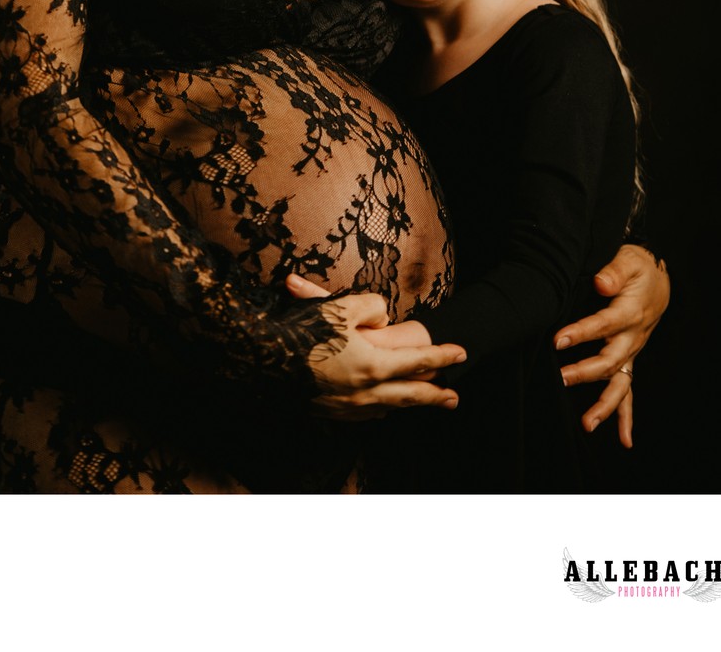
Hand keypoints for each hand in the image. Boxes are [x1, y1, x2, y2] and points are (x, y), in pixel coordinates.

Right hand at [286, 273, 464, 419]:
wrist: (259, 359)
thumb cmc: (301, 330)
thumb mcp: (341, 306)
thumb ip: (370, 307)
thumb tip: (380, 315)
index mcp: (371, 365)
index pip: (417, 361)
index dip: (442, 356)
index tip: (461, 353)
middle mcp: (363, 391)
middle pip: (410, 396)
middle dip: (435, 395)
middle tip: (454, 397)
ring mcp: (345, 407)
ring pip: (387, 408)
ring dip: (409, 404)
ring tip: (423, 401)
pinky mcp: (328, 412)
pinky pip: (364, 414)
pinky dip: (381, 408)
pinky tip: (381, 405)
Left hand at [554, 244, 668, 444]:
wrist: (658, 279)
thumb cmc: (638, 267)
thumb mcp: (629, 259)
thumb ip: (614, 271)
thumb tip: (601, 283)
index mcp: (631, 311)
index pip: (604, 324)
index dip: (581, 333)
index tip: (558, 340)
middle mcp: (633, 337)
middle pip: (610, 360)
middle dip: (585, 372)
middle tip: (560, 378)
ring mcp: (632, 352)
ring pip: (620, 384)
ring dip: (604, 406)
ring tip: (586, 424)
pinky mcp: (629, 359)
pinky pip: (628, 391)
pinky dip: (626, 417)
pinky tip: (624, 440)